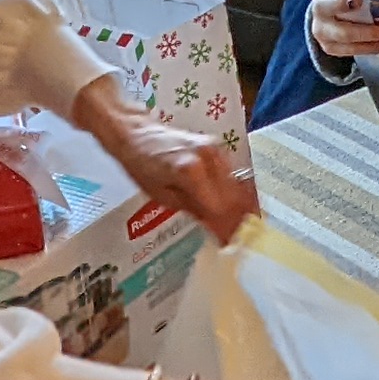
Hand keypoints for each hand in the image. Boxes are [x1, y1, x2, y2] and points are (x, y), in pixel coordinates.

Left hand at [77, 77, 256, 240]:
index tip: (230, 245)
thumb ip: (194, 210)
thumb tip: (219, 229)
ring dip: (241, 207)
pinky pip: (233, 174)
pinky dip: (235, 193)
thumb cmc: (142, 166)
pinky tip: (235, 208)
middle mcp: (209, 158)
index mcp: (191, 172)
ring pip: (238, 185)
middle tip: (238, 239)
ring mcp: (216, 150)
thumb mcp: (162, 196)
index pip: (220, 208)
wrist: (137, 134)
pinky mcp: (218, 147)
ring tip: (238, 227)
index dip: (227, 229)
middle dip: (239, 220)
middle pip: (235, 197)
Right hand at [306, 0, 378, 59]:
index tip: (358, 1)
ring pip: (348, 43)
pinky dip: (369, 49)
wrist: (322, 9)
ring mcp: (323, 36)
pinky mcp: (330, 48)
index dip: (341, 4)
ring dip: (371, 43)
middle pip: (342, 31)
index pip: (329, 2)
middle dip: (367, 31)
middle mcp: (319, 18)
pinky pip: (350, 52)